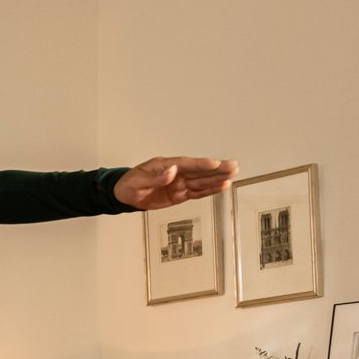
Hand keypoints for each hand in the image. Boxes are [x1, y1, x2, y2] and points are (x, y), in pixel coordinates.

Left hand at [113, 157, 237, 210]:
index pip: (186, 164)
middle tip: (233, 165)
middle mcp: (175, 172)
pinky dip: (209, 190)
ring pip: (201, 180)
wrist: (125, 195)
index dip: (201, 164)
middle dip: (217, 168)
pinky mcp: (180, 194)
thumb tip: (170, 172)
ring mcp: (179, 183)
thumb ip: (155, 178)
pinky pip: (197, 192)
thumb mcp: (137, 181)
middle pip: (199, 170)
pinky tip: (221, 186)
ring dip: (217, 178)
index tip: (215, 163)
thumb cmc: (129, 184)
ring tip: (233, 174)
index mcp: (165, 165)